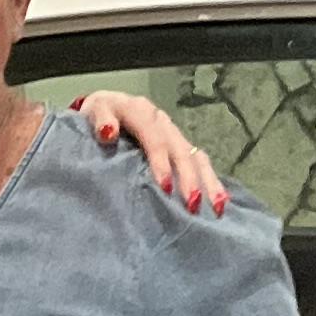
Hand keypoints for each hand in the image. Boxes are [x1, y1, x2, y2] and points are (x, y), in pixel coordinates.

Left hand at [70, 92, 225, 213]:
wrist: (105, 109)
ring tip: (217, 207)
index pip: (155, 139)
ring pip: (196, 157)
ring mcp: (174, 134)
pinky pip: (199, 162)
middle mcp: (162, 123)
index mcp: (141, 112)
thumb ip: (101, 120)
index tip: (164, 188)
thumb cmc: (98, 116)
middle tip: (192, 205)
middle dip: (189, 178)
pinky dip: (211, 181)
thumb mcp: (94, 112)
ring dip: (207, 182)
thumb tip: (108, 133)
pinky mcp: (179, 146)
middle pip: (181, 150)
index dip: (161, 163)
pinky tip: (221, 201)